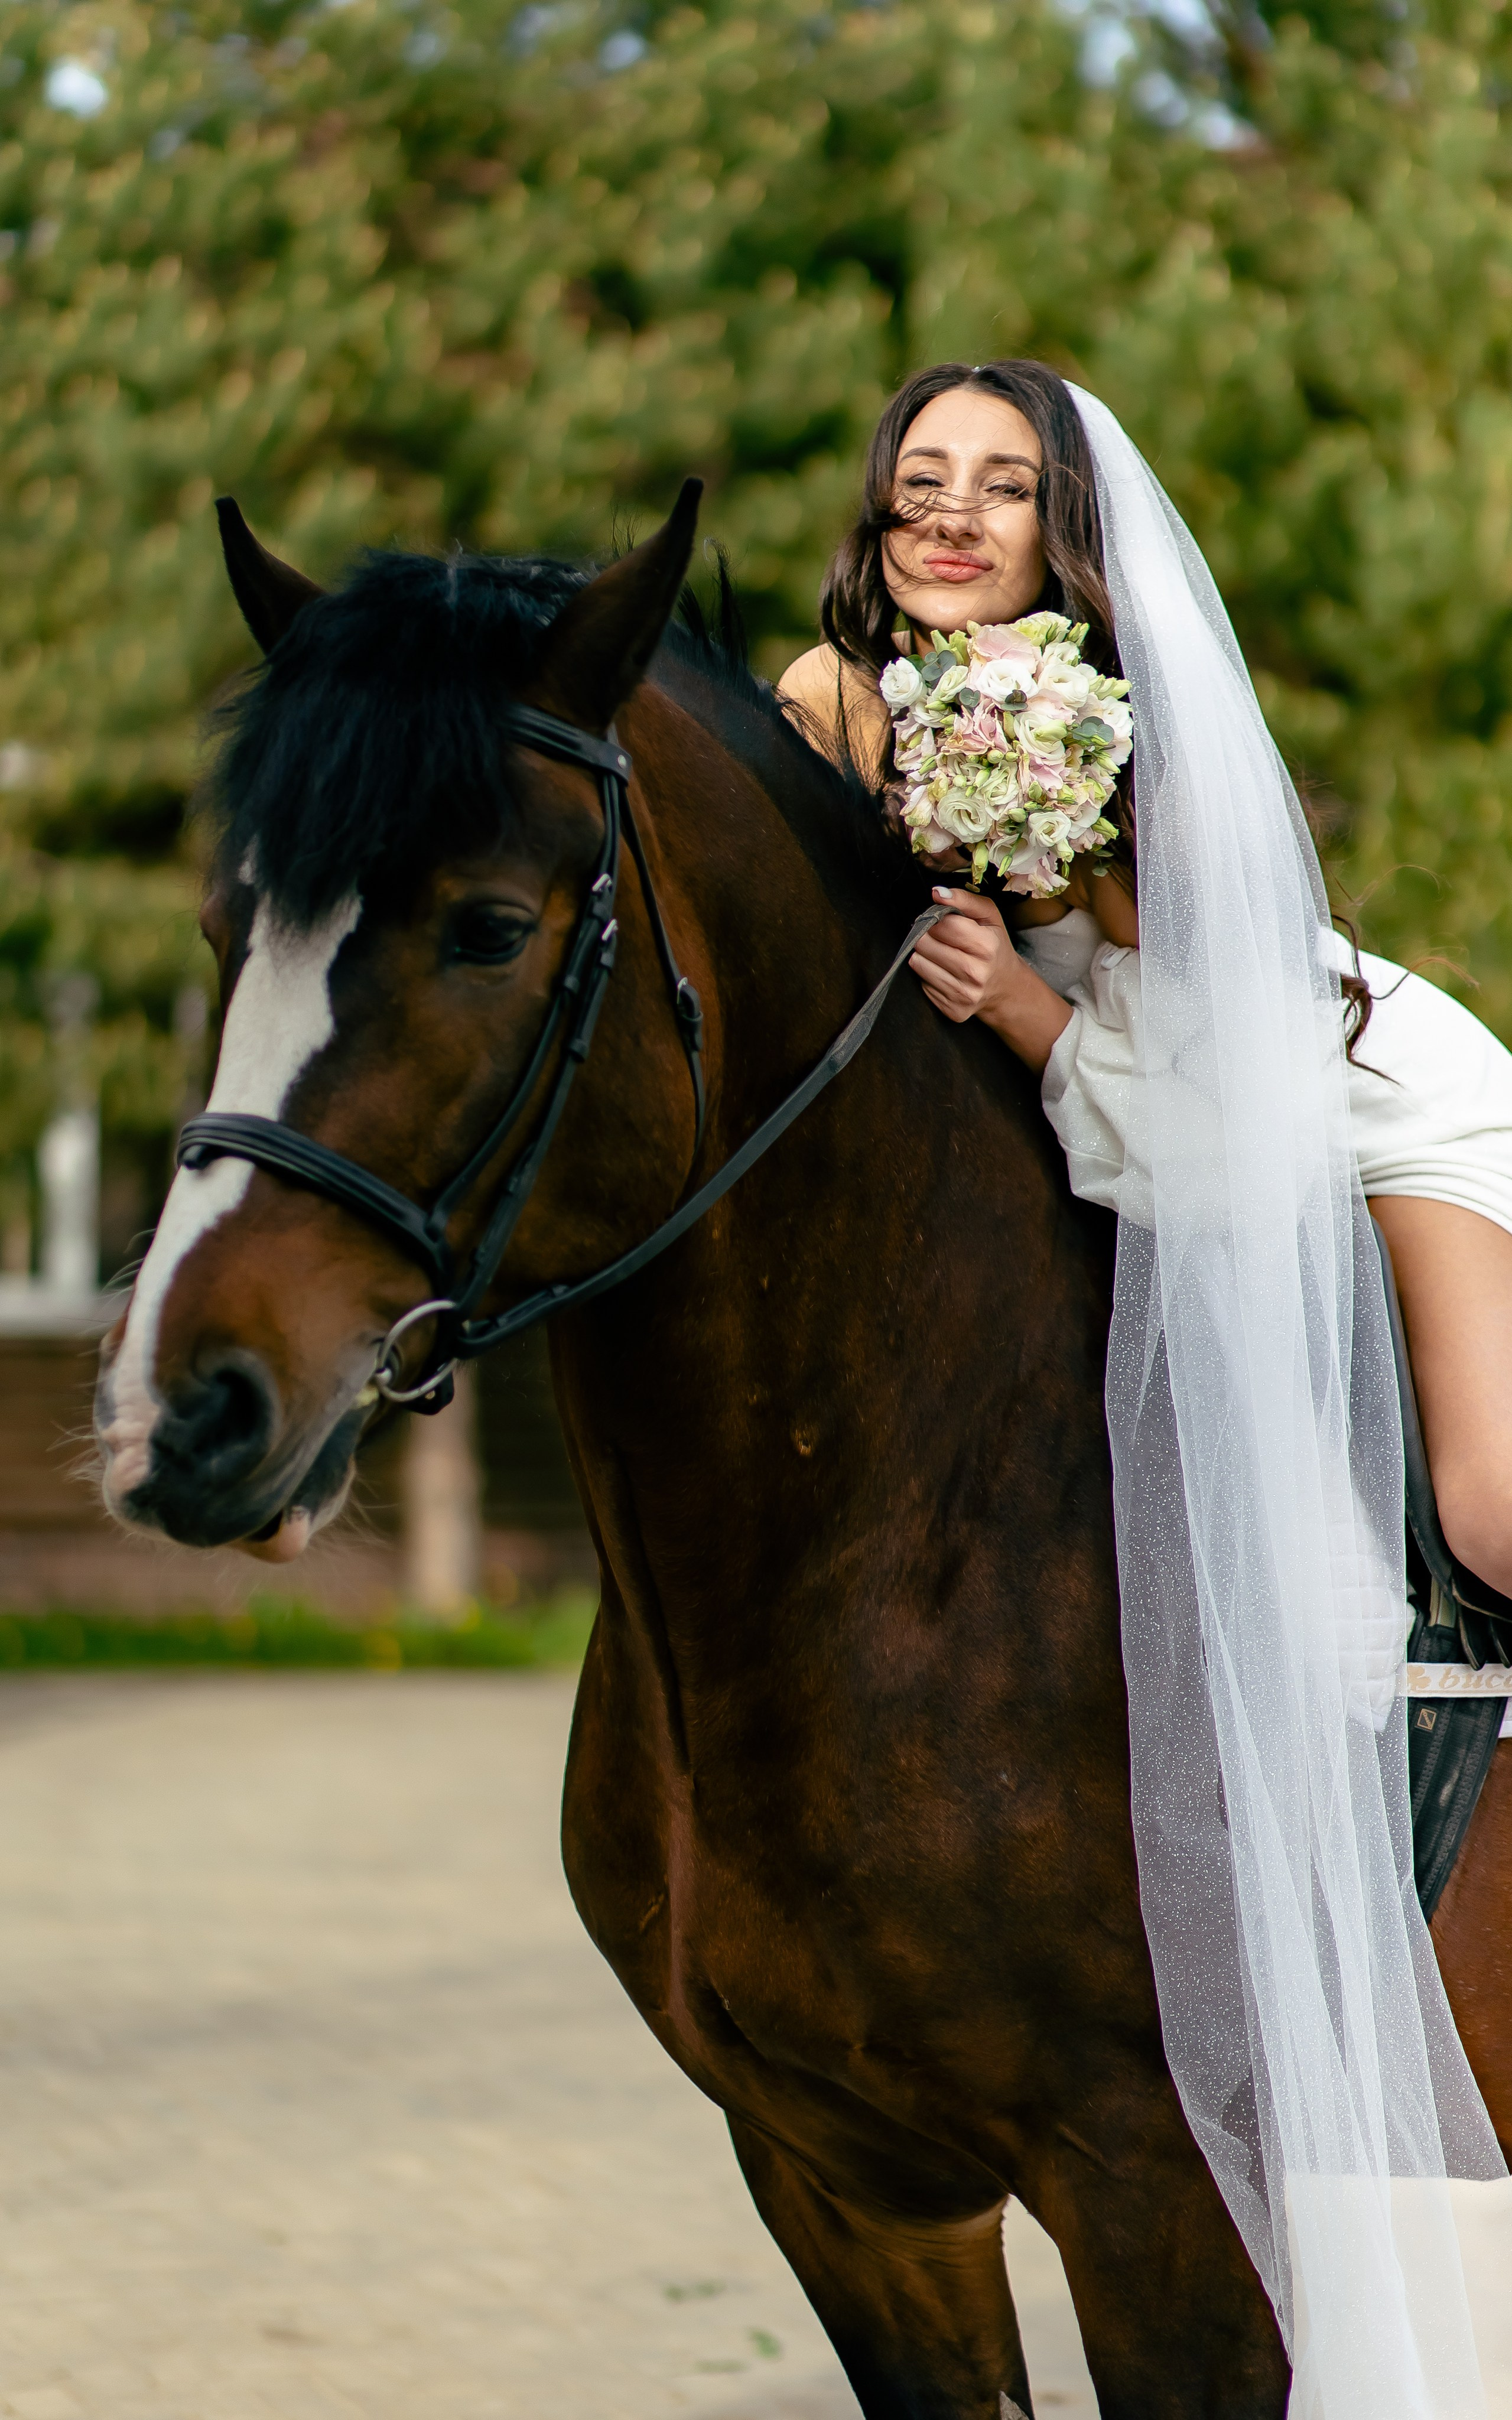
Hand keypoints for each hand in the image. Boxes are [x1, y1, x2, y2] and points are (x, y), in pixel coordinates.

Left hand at [909, 887, 1014, 1022]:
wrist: (1005, 987)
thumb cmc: (995, 946)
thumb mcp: (989, 916)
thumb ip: (964, 899)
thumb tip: (937, 893)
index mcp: (987, 946)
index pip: (942, 924)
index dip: (938, 919)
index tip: (944, 921)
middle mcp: (975, 973)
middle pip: (925, 943)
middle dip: (928, 936)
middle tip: (942, 939)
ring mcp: (963, 994)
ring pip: (918, 963)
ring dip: (925, 955)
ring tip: (942, 955)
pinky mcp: (953, 1010)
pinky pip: (922, 983)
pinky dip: (929, 975)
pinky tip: (945, 973)